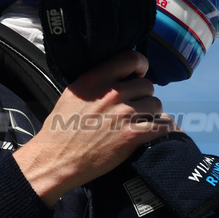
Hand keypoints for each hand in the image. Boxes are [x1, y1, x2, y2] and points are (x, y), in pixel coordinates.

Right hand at [14, 50, 170, 205]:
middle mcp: (112, 93)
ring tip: (141, 121)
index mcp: (95, 79)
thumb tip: (117, 76)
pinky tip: (154, 132)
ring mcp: (123, 114)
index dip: (141, 65)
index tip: (139, 75)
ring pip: (156, 105)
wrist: (56, 159)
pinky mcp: (131, 136)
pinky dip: (161, 129)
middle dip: (144, 96)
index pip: (132, 58)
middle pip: (148, 85)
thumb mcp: (73, 94)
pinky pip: (161, 125)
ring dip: (151, 113)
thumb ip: (96, 81)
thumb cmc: (61, 129)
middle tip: (136, 107)